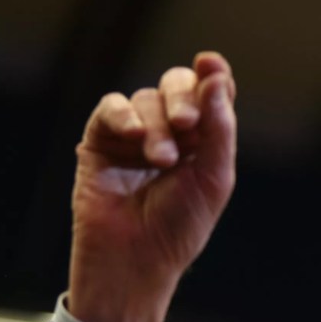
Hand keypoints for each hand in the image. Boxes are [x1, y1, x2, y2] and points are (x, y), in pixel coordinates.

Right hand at [68, 51, 236, 321]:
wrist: (136, 257)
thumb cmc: (181, 226)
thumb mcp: (214, 177)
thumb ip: (219, 127)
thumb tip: (218, 76)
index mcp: (203, 141)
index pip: (209, 94)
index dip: (211, 76)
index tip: (210, 64)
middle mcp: (170, 133)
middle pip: (176, 86)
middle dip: (182, 99)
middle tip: (186, 124)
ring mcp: (134, 136)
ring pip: (145, 98)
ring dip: (155, 125)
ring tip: (161, 160)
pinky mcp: (101, 141)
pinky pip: (110, 108)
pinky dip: (123, 115)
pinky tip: (132, 136)